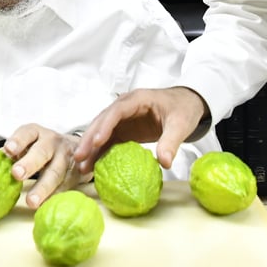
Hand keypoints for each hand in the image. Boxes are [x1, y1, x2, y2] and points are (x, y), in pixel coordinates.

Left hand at [4, 123, 84, 209]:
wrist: (77, 149)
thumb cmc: (42, 147)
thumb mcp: (28, 143)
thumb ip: (12, 152)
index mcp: (37, 133)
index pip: (27, 133)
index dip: (18, 140)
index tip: (8, 150)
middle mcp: (52, 142)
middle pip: (42, 152)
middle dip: (29, 164)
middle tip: (16, 174)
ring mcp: (66, 157)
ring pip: (55, 173)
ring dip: (43, 188)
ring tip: (31, 202)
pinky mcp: (77, 173)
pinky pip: (65, 186)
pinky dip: (55, 197)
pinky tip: (45, 206)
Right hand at [73, 87, 208, 174]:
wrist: (186, 105)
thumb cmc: (183, 109)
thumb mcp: (181, 124)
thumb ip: (172, 142)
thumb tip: (164, 163)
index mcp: (137, 99)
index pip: (116, 111)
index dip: (105, 125)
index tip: (97, 141)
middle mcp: (124, 107)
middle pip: (102, 121)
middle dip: (89, 139)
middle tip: (80, 156)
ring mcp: (122, 119)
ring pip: (101, 131)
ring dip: (91, 148)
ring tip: (82, 166)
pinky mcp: (124, 130)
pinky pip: (109, 141)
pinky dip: (100, 153)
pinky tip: (94, 166)